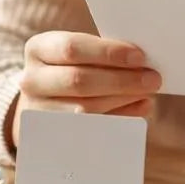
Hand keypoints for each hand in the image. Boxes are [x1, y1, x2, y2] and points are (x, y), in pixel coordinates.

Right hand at [11, 31, 160, 145]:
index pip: (72, 48)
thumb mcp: (79, 53)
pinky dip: (119, 117)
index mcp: (38, 49)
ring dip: (122, 100)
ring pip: (85, 108)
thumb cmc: (72, 67)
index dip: (108, 53)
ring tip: (148, 93)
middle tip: (153, 79)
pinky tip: (139, 108)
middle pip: (79, 81)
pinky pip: (89, 129)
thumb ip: (104, 53)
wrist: (44, 99)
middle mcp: (32, 80)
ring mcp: (38, 111)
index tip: (139, 57)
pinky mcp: (51, 135)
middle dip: (121, 80)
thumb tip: (142, 61)